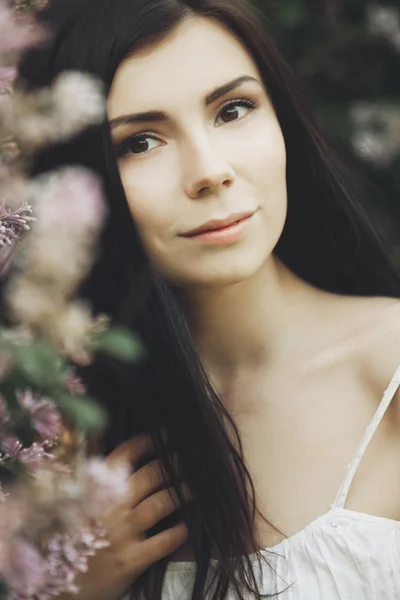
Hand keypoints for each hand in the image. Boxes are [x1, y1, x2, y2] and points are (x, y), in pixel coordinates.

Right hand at [61, 434, 189, 599]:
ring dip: (182, 492)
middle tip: (187, 457)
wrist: (58, 587)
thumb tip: (125, 460)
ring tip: (193, 487)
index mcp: (93, 489)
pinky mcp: (129, 560)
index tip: (165, 435)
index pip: (124, 455)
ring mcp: (120, 533)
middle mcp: (108, 507)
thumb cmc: (71, 541)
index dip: (147, 442)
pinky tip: (187, 526)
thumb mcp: (77, 506)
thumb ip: (98, 484)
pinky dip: (179, 532)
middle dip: (173, 463)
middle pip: (150, 475)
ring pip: (161, 503)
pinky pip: (163, 542)